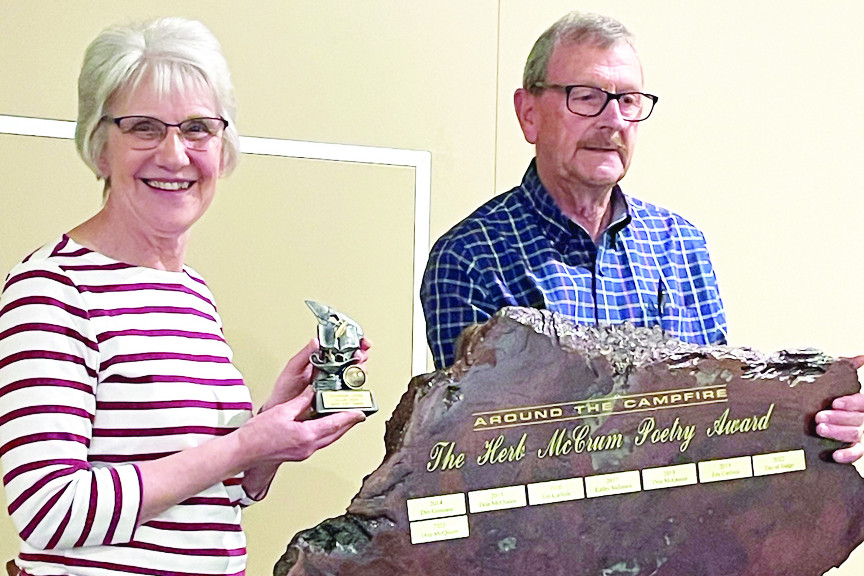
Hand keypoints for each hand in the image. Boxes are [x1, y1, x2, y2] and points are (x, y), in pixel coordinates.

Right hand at [240, 386, 364, 464]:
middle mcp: (308, 447)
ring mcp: (304, 452)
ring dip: (338, 428)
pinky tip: (325, 426)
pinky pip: (319, 442)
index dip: (350, 417)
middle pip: (336, 434)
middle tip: (358, 413)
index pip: (335, 424)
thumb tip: (313, 393)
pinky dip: (326, 432)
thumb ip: (301, 401)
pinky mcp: (299, 453)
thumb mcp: (281, 411)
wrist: (243, 452)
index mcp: (306, 435)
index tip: (361, 411)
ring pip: (329, 439)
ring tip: (345, 418)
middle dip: (348, 423)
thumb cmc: (257, 436)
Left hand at [262, 337, 372, 411]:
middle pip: (353, 358)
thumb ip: (304, 355)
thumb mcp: (293, 368)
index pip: (341, 345)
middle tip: (358, 355)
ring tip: (357, 368)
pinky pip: (351, 391)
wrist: (281, 410)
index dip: (353, 341)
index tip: (360, 340)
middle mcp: (331, 370)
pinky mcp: (337, 397)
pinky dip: (357, 387)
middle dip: (361, 354)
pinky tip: (355, 385)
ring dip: (360, 369)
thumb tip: (315, 341)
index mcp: (321, 359)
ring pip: (355, 373)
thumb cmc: (285, 390)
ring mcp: (336, 383)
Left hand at [814, 356, 863, 463]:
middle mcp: (862, 418)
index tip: (835, 403)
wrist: (820, 414)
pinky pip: (856, 453)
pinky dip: (848, 455)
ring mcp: (859, 432)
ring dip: (838, 433)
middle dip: (838, 418)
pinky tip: (835, 454)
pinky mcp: (853, 446)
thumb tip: (861, 357)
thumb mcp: (837, 379)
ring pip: (855, 435)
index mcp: (861, 402)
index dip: (852, 403)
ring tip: (820, 428)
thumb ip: (848, 367)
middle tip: (819, 417)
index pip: (863, 402)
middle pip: (858, 419)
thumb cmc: (830, 393)